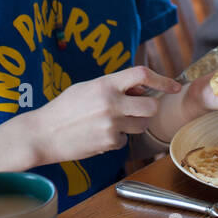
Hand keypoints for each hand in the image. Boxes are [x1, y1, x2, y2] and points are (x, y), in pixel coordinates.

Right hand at [28, 65, 180, 164]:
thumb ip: (114, 86)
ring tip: (113, 121)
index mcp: (105, 84)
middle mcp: (111, 103)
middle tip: (139, 109)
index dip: (163, 79)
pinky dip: (117, 138)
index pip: (142, 74)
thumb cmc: (64, 108)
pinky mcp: (108, 143)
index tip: (174, 86)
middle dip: (150, 108)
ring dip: (135, 124)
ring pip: (141, 125)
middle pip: (152, 106)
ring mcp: (111, 125)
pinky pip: (124, 140)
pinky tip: (98, 135)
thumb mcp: (88, 87)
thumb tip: (142, 89)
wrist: (42, 134)